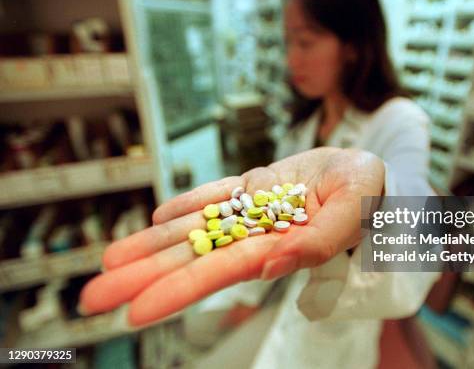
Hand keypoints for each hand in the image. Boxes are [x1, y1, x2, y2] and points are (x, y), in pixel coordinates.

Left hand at [79, 147, 384, 326]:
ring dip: (152, 243)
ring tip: (110, 260)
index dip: (177, 290)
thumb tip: (270, 265)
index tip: (134, 313)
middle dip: (144, 275)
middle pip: (192, 255)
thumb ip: (318, 243)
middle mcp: (256, 233)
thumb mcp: (354, 213)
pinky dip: (186, 204)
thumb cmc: (369, 193)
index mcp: (278, 245)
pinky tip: (158, 215)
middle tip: (94, 297)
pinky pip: (215, 194)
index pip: (218, 271)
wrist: (367, 171)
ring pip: (194, 227)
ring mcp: (251, 209)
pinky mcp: (254, 185)